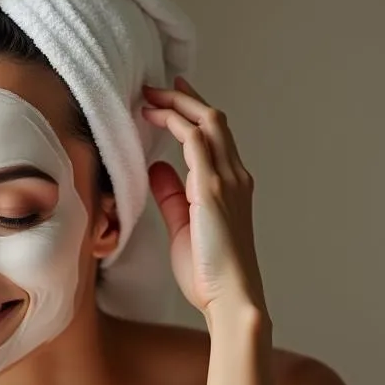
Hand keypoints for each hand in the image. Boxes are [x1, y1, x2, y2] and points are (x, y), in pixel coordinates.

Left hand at [142, 76, 266, 320]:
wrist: (230, 297)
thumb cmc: (209, 272)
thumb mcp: (182, 226)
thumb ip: (172, 195)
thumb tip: (157, 168)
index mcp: (230, 186)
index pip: (214, 137)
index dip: (192, 113)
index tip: (168, 99)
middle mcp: (234, 177)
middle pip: (213, 121)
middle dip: (184, 99)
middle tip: (155, 87)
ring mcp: (227, 181)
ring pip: (207, 123)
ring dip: (178, 104)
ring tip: (150, 95)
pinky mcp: (213, 189)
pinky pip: (196, 143)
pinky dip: (177, 123)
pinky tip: (156, 116)